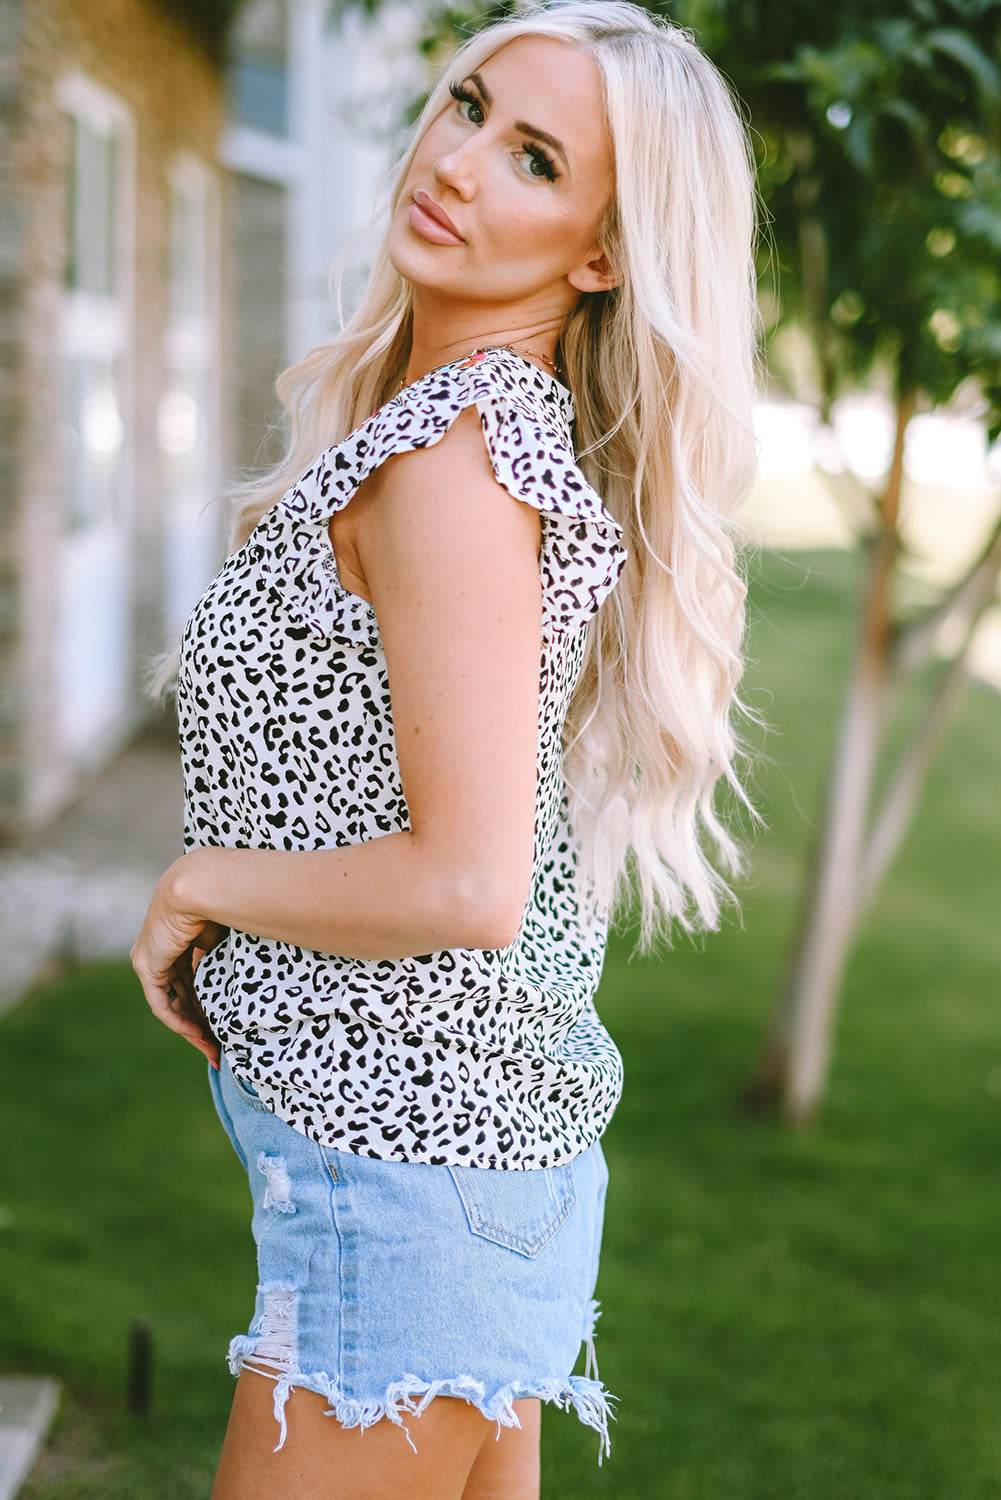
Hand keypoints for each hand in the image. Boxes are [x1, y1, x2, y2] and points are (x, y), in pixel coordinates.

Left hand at [130, 857, 228, 1068]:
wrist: (203, 885)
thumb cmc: (228, 898)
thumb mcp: (234, 934)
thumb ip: (237, 955)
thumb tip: (274, 959)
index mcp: (187, 934)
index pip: (196, 977)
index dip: (211, 1002)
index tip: (227, 1023)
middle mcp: (167, 946)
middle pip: (184, 993)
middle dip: (202, 1022)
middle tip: (219, 1046)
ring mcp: (153, 956)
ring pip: (173, 1002)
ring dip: (192, 1028)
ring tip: (212, 1049)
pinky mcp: (147, 965)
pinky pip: (161, 1002)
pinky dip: (178, 1021)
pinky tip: (197, 1035)